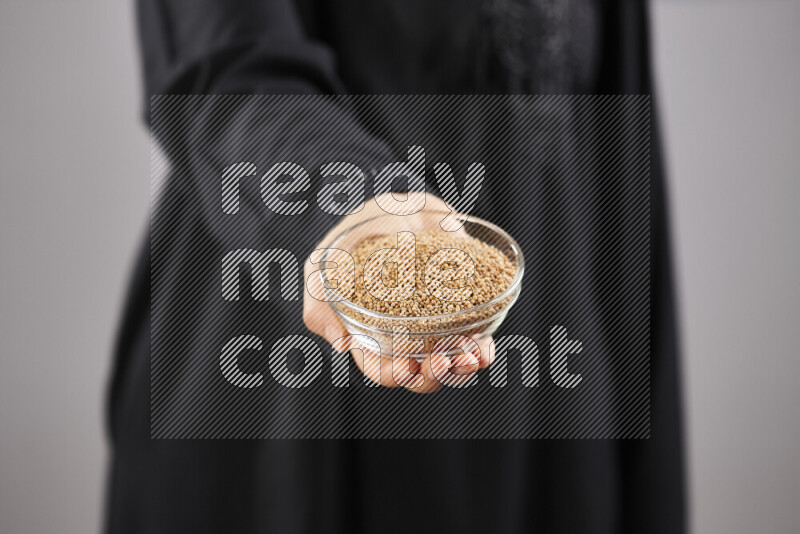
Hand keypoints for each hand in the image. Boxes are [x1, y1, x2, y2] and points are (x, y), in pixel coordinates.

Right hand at [302, 192, 494, 392]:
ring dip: (463, 365)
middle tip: (445, 360)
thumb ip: (320, 305)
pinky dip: (481, 345)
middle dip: (435, 375)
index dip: (395, 374)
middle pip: (419, 373)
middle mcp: (403, 337)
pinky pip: (473, 334)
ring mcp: (433, 324)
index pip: (381, 368)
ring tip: (473, 357)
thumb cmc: (349, 240)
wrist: (392, 206)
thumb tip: (342, 344)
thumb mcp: (321, 268)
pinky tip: (485, 346)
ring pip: (450, 359)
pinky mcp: (459, 306)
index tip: (408, 365)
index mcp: (368, 336)